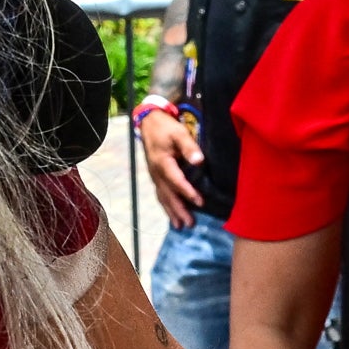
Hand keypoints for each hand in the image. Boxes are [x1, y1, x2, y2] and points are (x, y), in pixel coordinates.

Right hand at [135, 105, 201, 227]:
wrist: (149, 123)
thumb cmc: (166, 127)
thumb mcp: (179, 133)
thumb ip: (189, 147)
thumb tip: (199, 161)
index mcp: (162, 162)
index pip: (176, 181)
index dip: (188, 192)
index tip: (200, 202)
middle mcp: (156, 173)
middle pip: (168, 194)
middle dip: (179, 210)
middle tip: (190, 224)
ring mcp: (154, 176)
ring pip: (163, 197)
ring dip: (172, 212)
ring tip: (180, 226)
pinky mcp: (155, 176)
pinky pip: (160, 194)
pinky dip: (166, 206)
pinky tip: (172, 215)